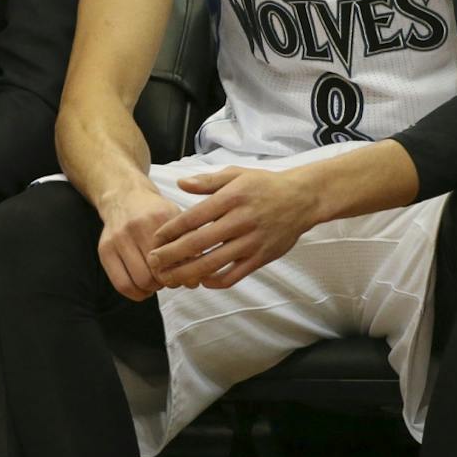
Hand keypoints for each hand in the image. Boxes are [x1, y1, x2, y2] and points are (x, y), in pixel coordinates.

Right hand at [94, 181, 181, 300]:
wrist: (123, 196)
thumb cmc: (154, 213)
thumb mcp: (175, 219)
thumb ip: (188, 245)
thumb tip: (194, 282)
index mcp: (159, 217)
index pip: (176, 258)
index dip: (184, 273)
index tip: (185, 273)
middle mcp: (136, 226)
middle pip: (158, 272)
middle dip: (167, 281)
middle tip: (169, 276)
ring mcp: (118, 238)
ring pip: (140, 281)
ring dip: (152, 288)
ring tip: (156, 280)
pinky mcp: (104, 249)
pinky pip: (121, 284)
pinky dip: (136, 293)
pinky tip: (143, 287)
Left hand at [146, 164, 323, 289]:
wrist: (302, 198)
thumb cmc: (264, 185)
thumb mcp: (236, 174)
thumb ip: (207, 181)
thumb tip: (180, 184)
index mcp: (230, 199)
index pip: (193, 217)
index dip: (171, 230)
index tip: (155, 239)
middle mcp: (239, 221)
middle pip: (199, 242)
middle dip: (172, 255)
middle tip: (154, 262)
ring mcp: (251, 241)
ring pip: (215, 262)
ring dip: (189, 272)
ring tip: (171, 277)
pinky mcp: (262, 257)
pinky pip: (236, 274)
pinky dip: (217, 281)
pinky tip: (203, 281)